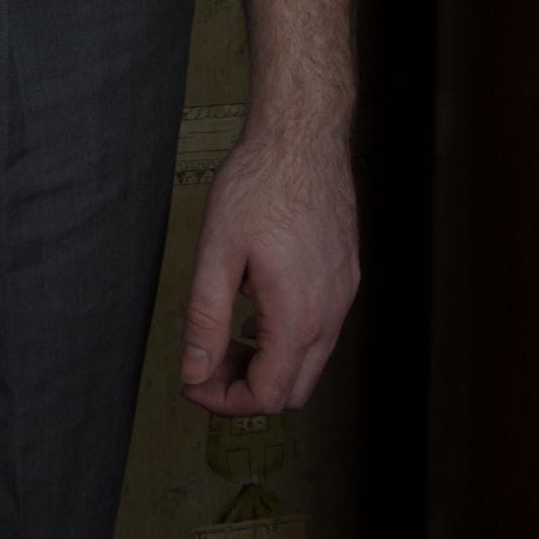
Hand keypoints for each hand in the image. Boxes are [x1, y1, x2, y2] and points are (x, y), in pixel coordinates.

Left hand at [179, 119, 358, 415]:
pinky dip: (287, 339)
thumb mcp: (217, 252)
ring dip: (267, 364)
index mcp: (297, 315)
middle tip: (206, 365)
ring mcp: (343, 296)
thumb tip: (193, 373)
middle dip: (245, 390)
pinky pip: (321, 331)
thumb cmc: (259, 184)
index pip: (268, 396)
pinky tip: (257, 308)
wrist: (302, 136)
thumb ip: (205, 320)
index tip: (193, 382)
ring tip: (227, 336)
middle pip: (293, 391)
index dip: (224, 401)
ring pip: (310, 363)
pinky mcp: (346, 277)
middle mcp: (329, 314)